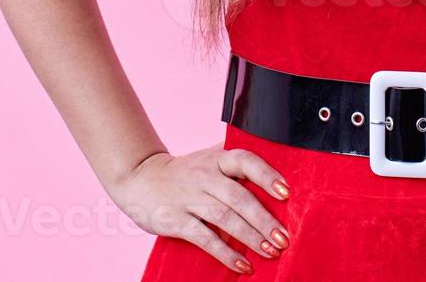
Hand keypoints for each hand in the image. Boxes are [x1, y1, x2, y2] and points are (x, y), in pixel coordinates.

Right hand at [105, 146, 291, 274]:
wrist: (140, 178)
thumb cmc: (184, 173)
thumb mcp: (207, 160)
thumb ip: (234, 167)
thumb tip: (277, 179)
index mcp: (216, 160)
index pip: (245, 161)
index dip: (266, 176)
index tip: (286, 193)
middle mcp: (204, 176)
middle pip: (239, 197)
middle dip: (264, 220)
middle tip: (283, 238)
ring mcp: (189, 197)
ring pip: (224, 218)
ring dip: (250, 237)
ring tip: (270, 252)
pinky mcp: (176, 219)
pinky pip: (204, 238)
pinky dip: (225, 253)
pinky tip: (243, 265)